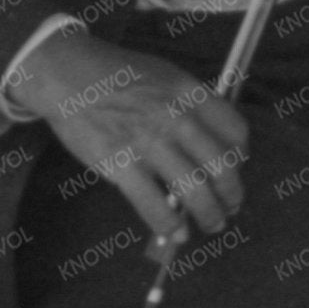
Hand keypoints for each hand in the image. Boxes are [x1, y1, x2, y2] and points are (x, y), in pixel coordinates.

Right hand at [13, 28, 252, 253]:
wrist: (67, 74)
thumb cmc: (116, 74)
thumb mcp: (164, 74)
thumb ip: (190, 104)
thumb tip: (210, 141)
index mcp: (190, 93)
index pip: (235, 131)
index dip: (241, 156)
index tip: (236, 168)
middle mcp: (176, 117)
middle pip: (223, 166)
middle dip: (232, 194)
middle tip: (231, 206)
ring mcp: (149, 142)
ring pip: (195, 190)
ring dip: (210, 215)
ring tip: (212, 224)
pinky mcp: (121, 164)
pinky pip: (154, 205)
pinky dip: (168, 225)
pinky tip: (174, 233)